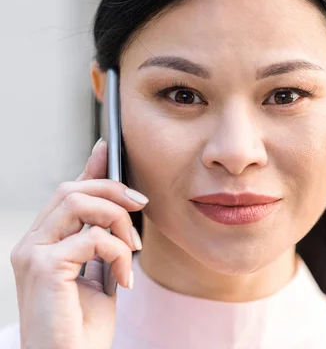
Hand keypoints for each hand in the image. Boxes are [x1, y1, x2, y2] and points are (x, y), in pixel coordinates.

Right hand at [10, 139, 146, 348]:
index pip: (66, 193)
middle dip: (114, 190)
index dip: (88, 168)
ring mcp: (32, 253)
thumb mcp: (99, 275)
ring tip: (132, 249)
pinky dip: (118, 252)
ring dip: (118, 220)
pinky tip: (124, 279)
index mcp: (43, 243)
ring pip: (79, 202)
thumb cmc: (83, 328)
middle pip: (72, 189)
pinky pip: (92, 237)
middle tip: (142, 206)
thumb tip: (120, 212)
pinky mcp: (44, 266)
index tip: (108, 148)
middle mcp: (31, 243)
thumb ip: (103, 243)